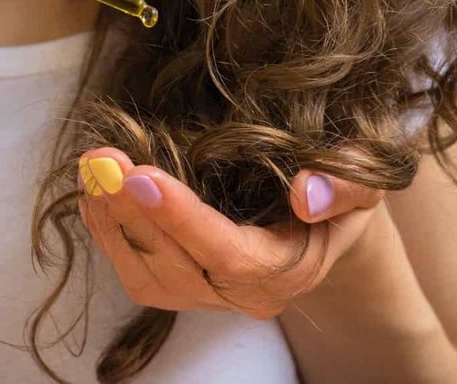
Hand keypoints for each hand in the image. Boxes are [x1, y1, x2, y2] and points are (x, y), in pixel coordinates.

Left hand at [77, 147, 383, 315]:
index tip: (140, 176)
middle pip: (176, 267)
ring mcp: (207, 295)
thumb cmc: (340, 194)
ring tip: (91, 170)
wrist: (321, 222)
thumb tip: (305, 192)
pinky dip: (107, 232)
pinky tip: (93, 193)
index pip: (228, 256)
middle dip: (131, 213)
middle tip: (100, 160)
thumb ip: (347, 186)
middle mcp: (243, 295)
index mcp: (288, 271)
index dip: (181, 219)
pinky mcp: (180, 284)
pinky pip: (134, 270)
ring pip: (146, 276)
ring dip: (111, 222)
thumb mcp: (365, 181)